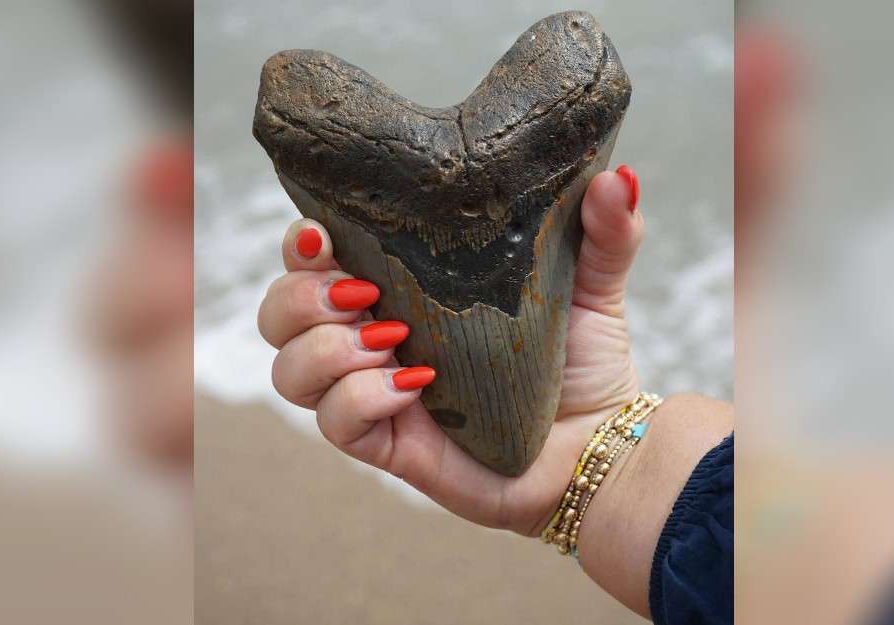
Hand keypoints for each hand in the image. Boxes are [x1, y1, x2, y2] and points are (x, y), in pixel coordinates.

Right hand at [258, 167, 643, 534]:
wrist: (601, 445)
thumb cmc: (585, 365)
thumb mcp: (594, 286)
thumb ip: (606, 232)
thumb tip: (614, 177)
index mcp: (402, 289)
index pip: (318, 258)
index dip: (302, 242)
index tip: (323, 232)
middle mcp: (373, 339)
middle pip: (279, 311)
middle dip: (299, 296)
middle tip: (360, 293)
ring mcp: (374, 394)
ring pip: (288, 368)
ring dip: (323, 348)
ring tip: (391, 340)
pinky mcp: (387, 444)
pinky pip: (332, 423)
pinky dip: (361, 398)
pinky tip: (415, 388)